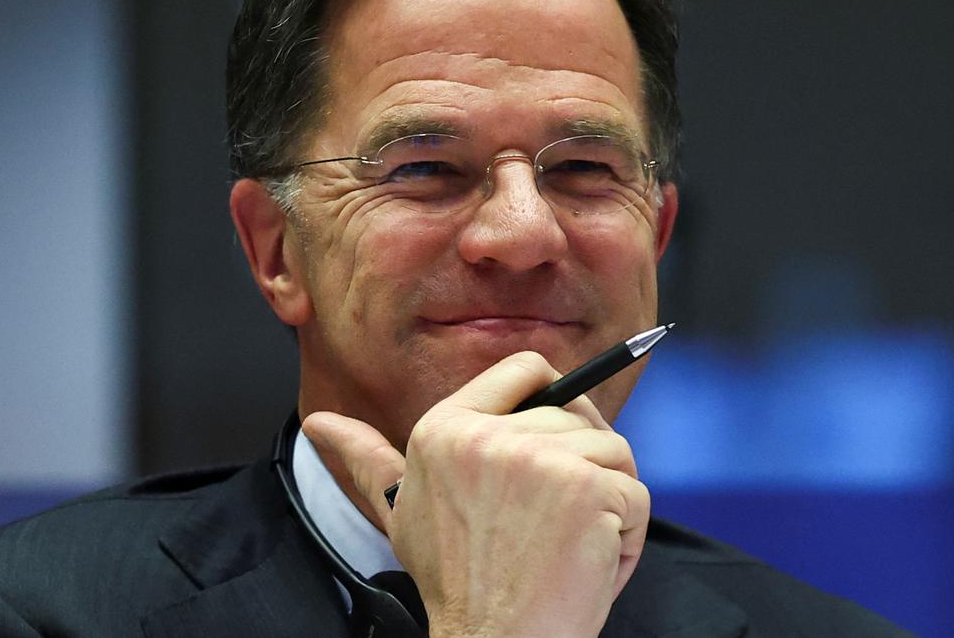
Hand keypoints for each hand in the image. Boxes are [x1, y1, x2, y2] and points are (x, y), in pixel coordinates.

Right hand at [303, 350, 649, 637]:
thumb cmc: (455, 583)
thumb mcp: (401, 511)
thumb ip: (367, 459)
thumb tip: (317, 422)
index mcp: (443, 427)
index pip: (527, 370)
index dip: (555, 403)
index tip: (553, 451)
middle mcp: (486, 434)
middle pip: (580, 416)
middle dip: (582, 472)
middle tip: (548, 529)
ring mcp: (539, 459)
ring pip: (614, 454)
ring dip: (608, 506)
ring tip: (565, 548)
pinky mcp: (587, 490)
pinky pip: (636, 496)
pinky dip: (628, 537)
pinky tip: (588, 565)